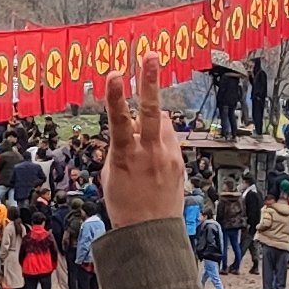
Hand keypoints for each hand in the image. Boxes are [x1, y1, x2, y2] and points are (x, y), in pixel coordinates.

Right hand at [102, 55, 184, 229]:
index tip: (115, 75)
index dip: (117, 96)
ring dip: (152, 120)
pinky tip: (152, 154)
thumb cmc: (124, 206)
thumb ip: (118, 149)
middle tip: (150, 56)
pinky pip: (169, 139)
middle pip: (152, 110)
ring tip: (144, 136)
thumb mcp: (109, 176)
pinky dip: (159, 139)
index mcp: (125, 157)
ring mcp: (168, 156)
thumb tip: (126, 132)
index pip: (119, 120)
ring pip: (162, 123)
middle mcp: (150, 153)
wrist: (151, 232)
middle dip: (150, 81)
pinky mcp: (179, 162)